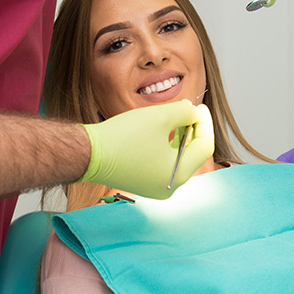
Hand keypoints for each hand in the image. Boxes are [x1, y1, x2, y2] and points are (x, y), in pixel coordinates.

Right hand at [79, 103, 213, 199]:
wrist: (88, 153)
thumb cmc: (124, 138)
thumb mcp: (161, 117)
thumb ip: (184, 112)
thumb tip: (192, 113)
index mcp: (178, 175)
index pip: (204, 146)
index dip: (205, 123)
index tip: (199, 106)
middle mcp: (169, 187)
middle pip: (191, 154)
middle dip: (192, 129)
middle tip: (187, 109)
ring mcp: (154, 187)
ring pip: (176, 157)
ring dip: (178, 136)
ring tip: (173, 116)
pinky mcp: (141, 182)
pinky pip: (161, 162)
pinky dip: (165, 145)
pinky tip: (159, 129)